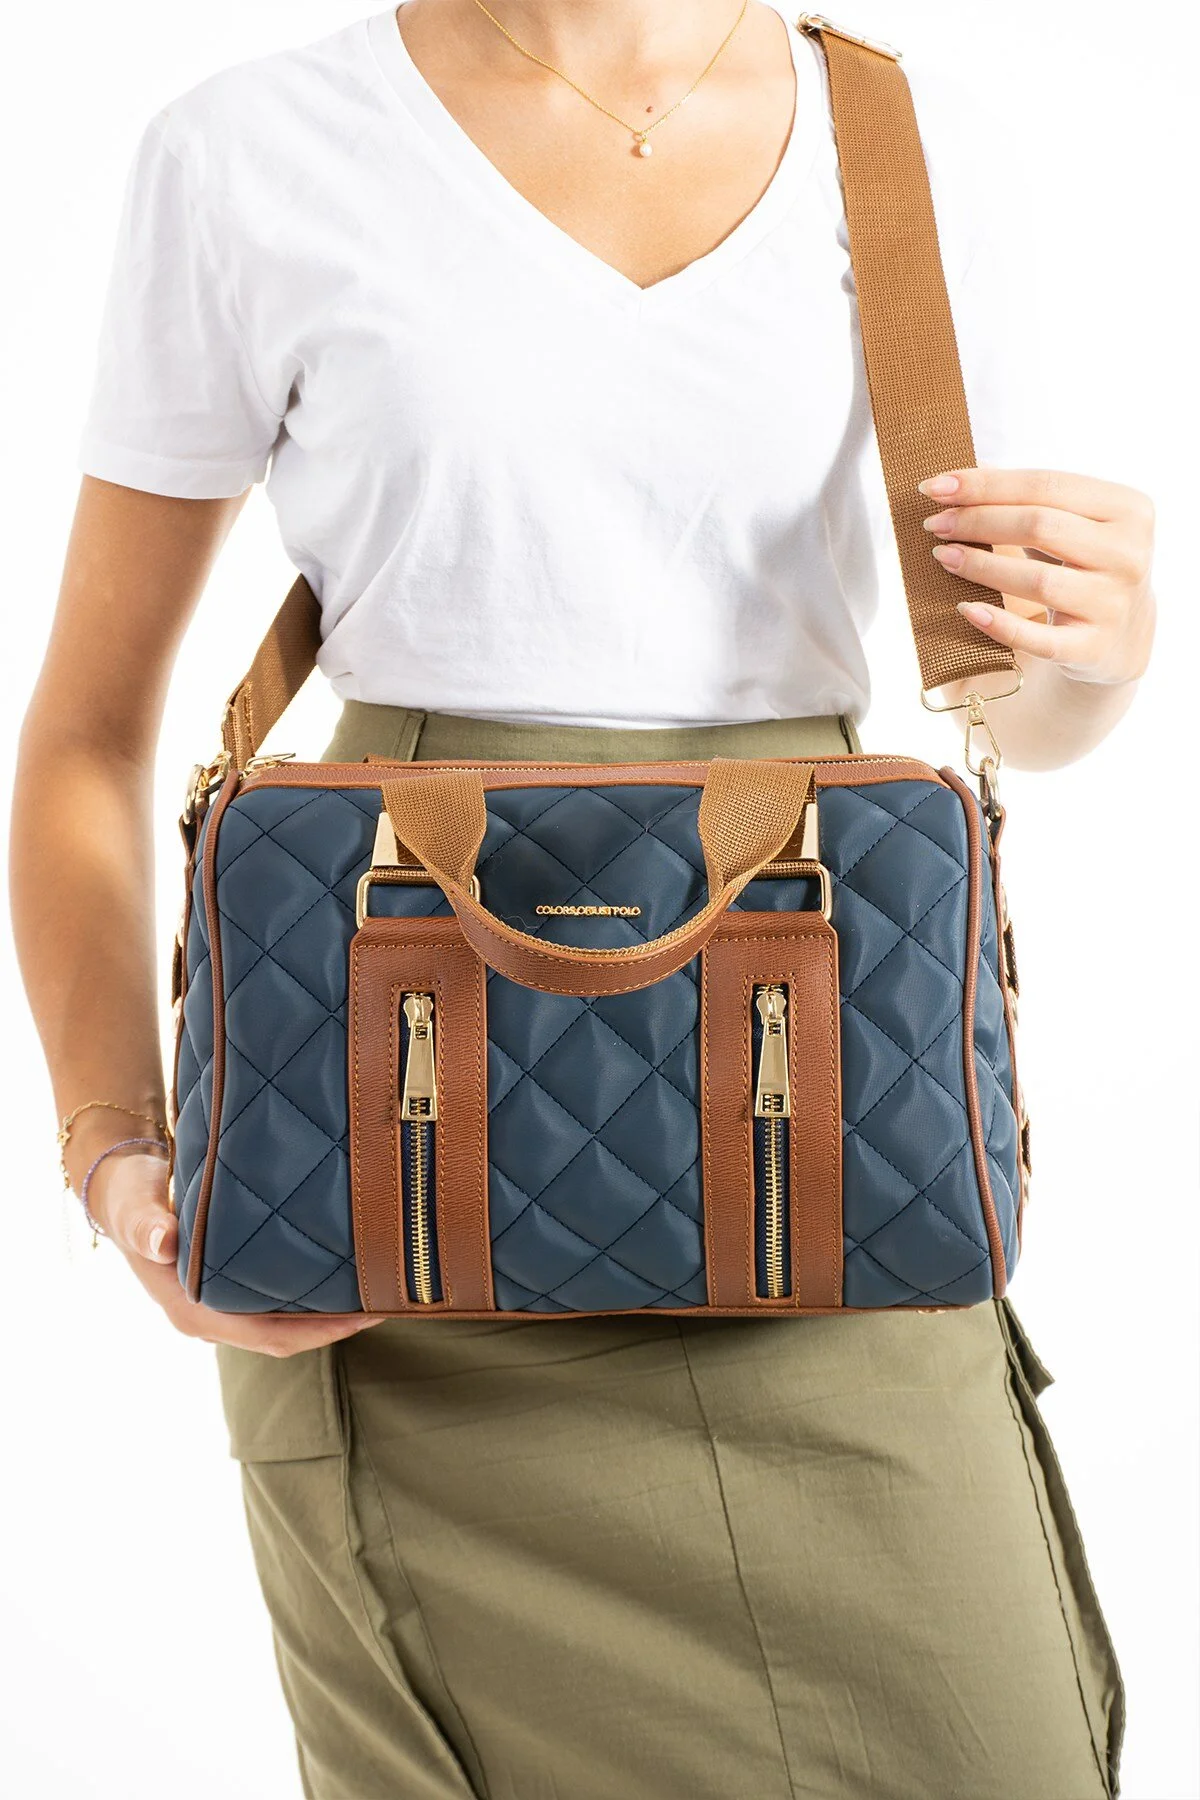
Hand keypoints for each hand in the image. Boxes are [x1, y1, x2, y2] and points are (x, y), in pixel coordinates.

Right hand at [88, 1146, 386, 1355]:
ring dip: (331, 1311)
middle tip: (390, 1299)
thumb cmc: (131, 1195)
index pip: (269, 1338)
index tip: (365, 1314)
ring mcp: (223, 1304)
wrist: (121, 1185)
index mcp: (193, 1310)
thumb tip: (163, 1242)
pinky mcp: (233, 1285)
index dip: (320, 1332)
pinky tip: (347, 1270)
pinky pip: (281, 1301)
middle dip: (339, 1325)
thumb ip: (146, 1222)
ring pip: (288, 1323)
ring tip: (380, 1286)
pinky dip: (315, 1292)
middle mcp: (211, 1316)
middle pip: (288, 1338)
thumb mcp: (135, 1204)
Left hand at [918, 467, 1155, 685]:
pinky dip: (998, 624)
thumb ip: (1026, 494)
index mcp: (1128, 508)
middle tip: (934, 524)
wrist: (1123, 635)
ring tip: (943, 556)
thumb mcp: (1070, 521)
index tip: (933, 488)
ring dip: (980, 567)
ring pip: (1037, 581)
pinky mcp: (1094, 647)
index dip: (985, 485)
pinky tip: (965, 609)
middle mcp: (1129, 554)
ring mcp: (1114, 603)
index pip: (1046, 485)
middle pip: (1040, 525)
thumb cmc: (1082, 563)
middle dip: (977, 521)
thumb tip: (954, 478)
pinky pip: (1038, 638)